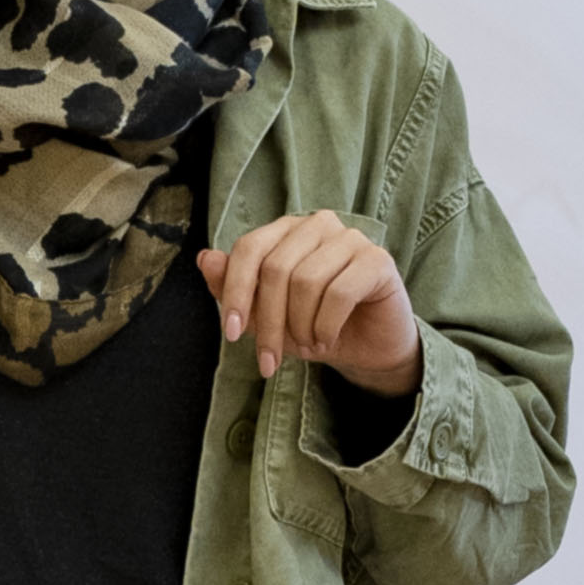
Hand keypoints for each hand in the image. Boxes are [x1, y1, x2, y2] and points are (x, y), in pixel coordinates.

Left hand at [195, 212, 420, 393]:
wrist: (363, 347)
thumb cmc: (308, 325)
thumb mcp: (263, 313)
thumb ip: (233, 286)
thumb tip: (205, 258)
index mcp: (286, 230)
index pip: (249, 248)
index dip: (235, 293)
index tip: (231, 334)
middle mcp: (319, 225)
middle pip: (276, 269)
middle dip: (267, 323)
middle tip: (270, 359)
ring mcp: (351, 238)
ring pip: (307, 282)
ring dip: (300, 327)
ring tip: (307, 344)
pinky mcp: (378, 260)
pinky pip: (340, 293)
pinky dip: (326, 327)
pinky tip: (326, 340)